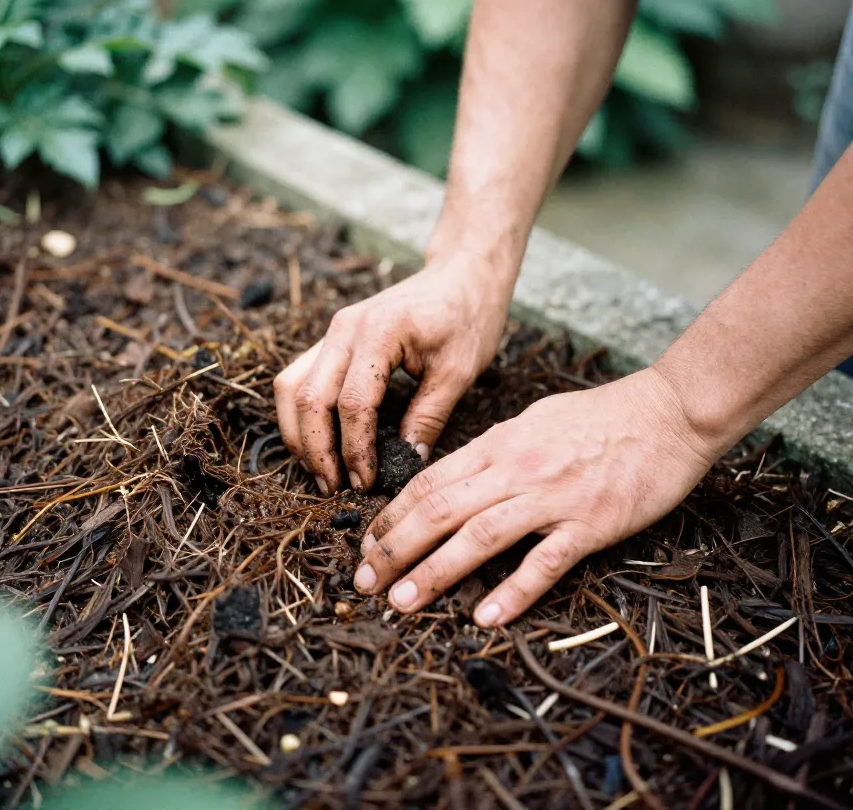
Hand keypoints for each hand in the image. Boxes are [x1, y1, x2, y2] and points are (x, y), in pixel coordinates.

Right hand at [274, 252, 512, 492]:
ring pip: (290, 387)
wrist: (461, 275)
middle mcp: (343, 328)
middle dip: (316, 449)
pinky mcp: (331, 340)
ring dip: (298, 434)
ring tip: (321, 472)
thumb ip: (428, 417)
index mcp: (379, 332)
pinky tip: (320, 443)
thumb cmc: (466, 317)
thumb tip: (406, 464)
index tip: (366, 483)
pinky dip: (302, 414)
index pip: (352, 402)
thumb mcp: (459, 371)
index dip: (355, 449)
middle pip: (308, 397)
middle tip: (335, 488)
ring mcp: (332, 332)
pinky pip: (299, 378)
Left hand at [352, 367, 715, 626]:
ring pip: (479, 535)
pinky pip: (544, 561)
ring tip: (401, 601)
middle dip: (395, 547)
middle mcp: (515, 469)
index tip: (367, 543)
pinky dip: (513, 590)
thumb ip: (493, 451)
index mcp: (498, 444)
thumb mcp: (532, 422)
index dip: (392, 515)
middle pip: (440, 509)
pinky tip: (486, 616)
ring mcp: (552, 497)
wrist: (665, 414)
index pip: (430, 481)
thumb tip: (457, 476)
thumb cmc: (598, 418)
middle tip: (364, 581)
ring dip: (435, 571)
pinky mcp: (590, 523)